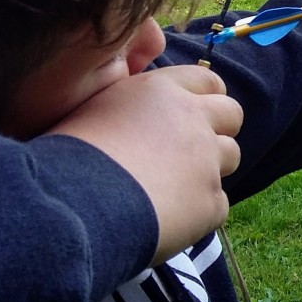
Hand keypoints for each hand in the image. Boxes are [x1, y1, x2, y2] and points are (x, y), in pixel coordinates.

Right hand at [47, 64, 242, 263]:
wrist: (72, 202)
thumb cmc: (68, 156)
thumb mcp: (97, 109)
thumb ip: (133, 107)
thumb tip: (141, 118)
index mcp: (162, 90)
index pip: (208, 81)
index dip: (206, 98)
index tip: (196, 113)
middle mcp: (193, 118)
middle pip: (232, 114)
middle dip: (219, 130)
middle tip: (194, 152)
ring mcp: (208, 159)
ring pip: (231, 157)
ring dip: (209, 170)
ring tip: (174, 188)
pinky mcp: (211, 202)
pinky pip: (217, 206)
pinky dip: (198, 214)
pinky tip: (167, 220)